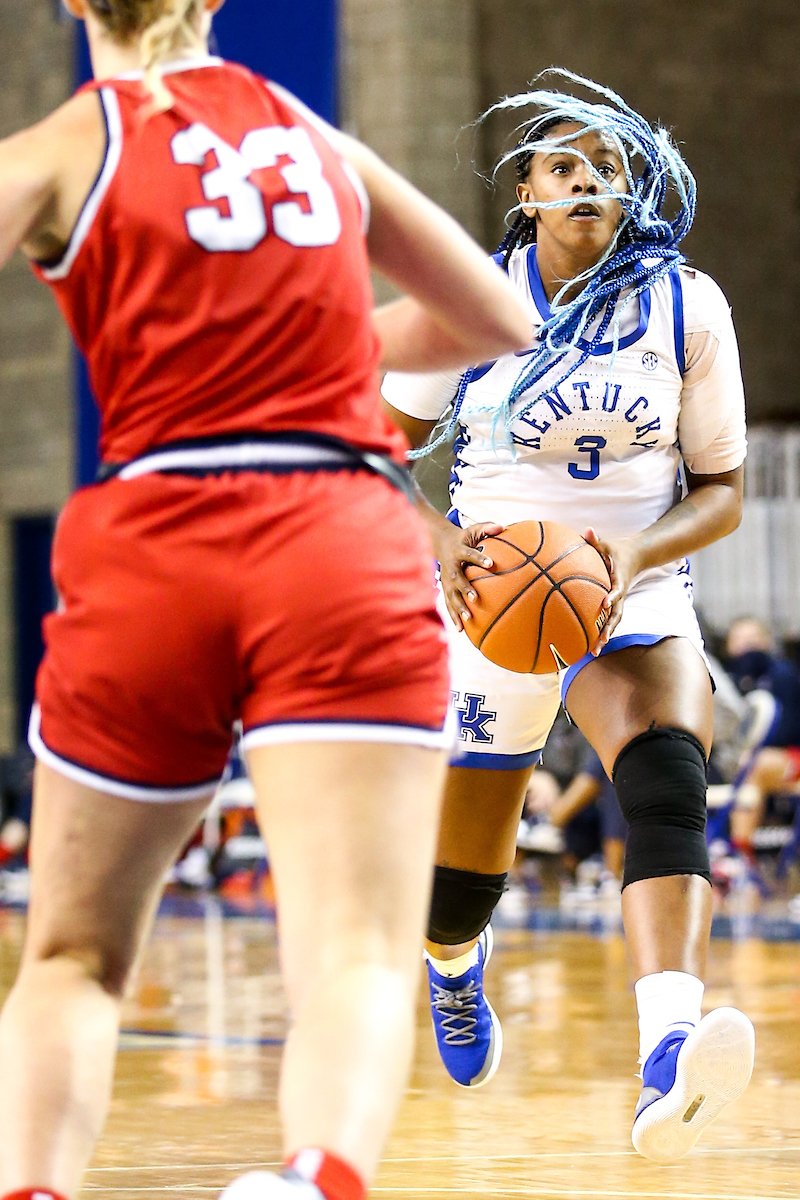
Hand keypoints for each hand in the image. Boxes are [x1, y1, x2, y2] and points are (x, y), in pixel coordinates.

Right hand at [434, 520, 503, 630]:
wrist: (441, 543)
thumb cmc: (463, 538)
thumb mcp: (474, 529)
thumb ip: (487, 527)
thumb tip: (503, 527)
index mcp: (459, 551)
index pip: (470, 554)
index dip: (479, 558)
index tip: (491, 564)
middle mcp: (451, 567)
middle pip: (457, 578)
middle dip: (465, 588)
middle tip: (475, 598)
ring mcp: (446, 579)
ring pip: (451, 594)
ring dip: (458, 607)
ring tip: (468, 618)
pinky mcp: (445, 588)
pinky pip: (448, 603)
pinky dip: (454, 616)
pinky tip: (461, 630)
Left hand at [583, 527, 643, 652]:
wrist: (634, 558)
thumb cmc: (616, 551)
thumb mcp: (608, 544)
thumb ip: (596, 540)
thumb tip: (587, 529)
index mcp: (619, 580)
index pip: (616, 590)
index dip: (612, 596)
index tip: (604, 604)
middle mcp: (620, 594)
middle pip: (616, 614)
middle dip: (609, 628)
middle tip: (600, 640)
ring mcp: (618, 602)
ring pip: (613, 622)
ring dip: (605, 636)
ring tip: (594, 652)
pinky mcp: (614, 606)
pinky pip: (608, 622)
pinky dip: (601, 633)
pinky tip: (590, 646)